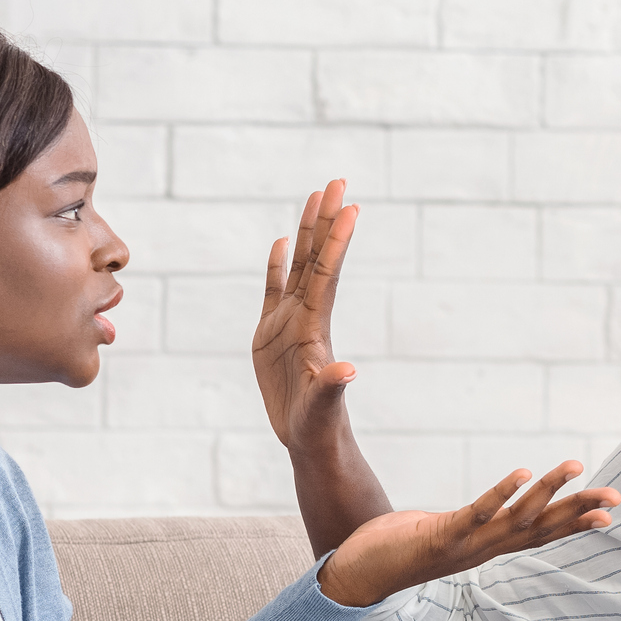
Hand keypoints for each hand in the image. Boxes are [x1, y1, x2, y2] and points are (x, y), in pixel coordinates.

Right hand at [254, 180, 358, 455]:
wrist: (309, 440)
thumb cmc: (318, 427)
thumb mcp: (322, 408)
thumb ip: (331, 388)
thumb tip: (346, 372)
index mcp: (315, 328)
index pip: (327, 275)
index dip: (336, 242)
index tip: (350, 207)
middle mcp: (306, 317)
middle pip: (316, 259)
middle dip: (325, 220)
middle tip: (337, 181)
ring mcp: (289, 323)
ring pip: (298, 267)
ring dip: (306, 233)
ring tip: (315, 196)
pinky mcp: (270, 335)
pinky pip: (274, 291)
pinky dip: (276, 266)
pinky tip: (280, 243)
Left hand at [318, 462, 620, 608]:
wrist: (354, 577)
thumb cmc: (396, 550)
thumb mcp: (444, 532)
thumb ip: (469, 523)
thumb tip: (485, 512)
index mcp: (486, 546)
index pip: (540, 533)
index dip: (575, 523)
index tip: (610, 510)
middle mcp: (482, 550)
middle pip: (541, 529)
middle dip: (579, 512)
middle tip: (616, 497)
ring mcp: (464, 546)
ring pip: (517, 519)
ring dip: (547, 493)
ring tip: (573, 465)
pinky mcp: (439, 537)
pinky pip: (476, 514)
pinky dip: (501, 493)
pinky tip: (522, 472)